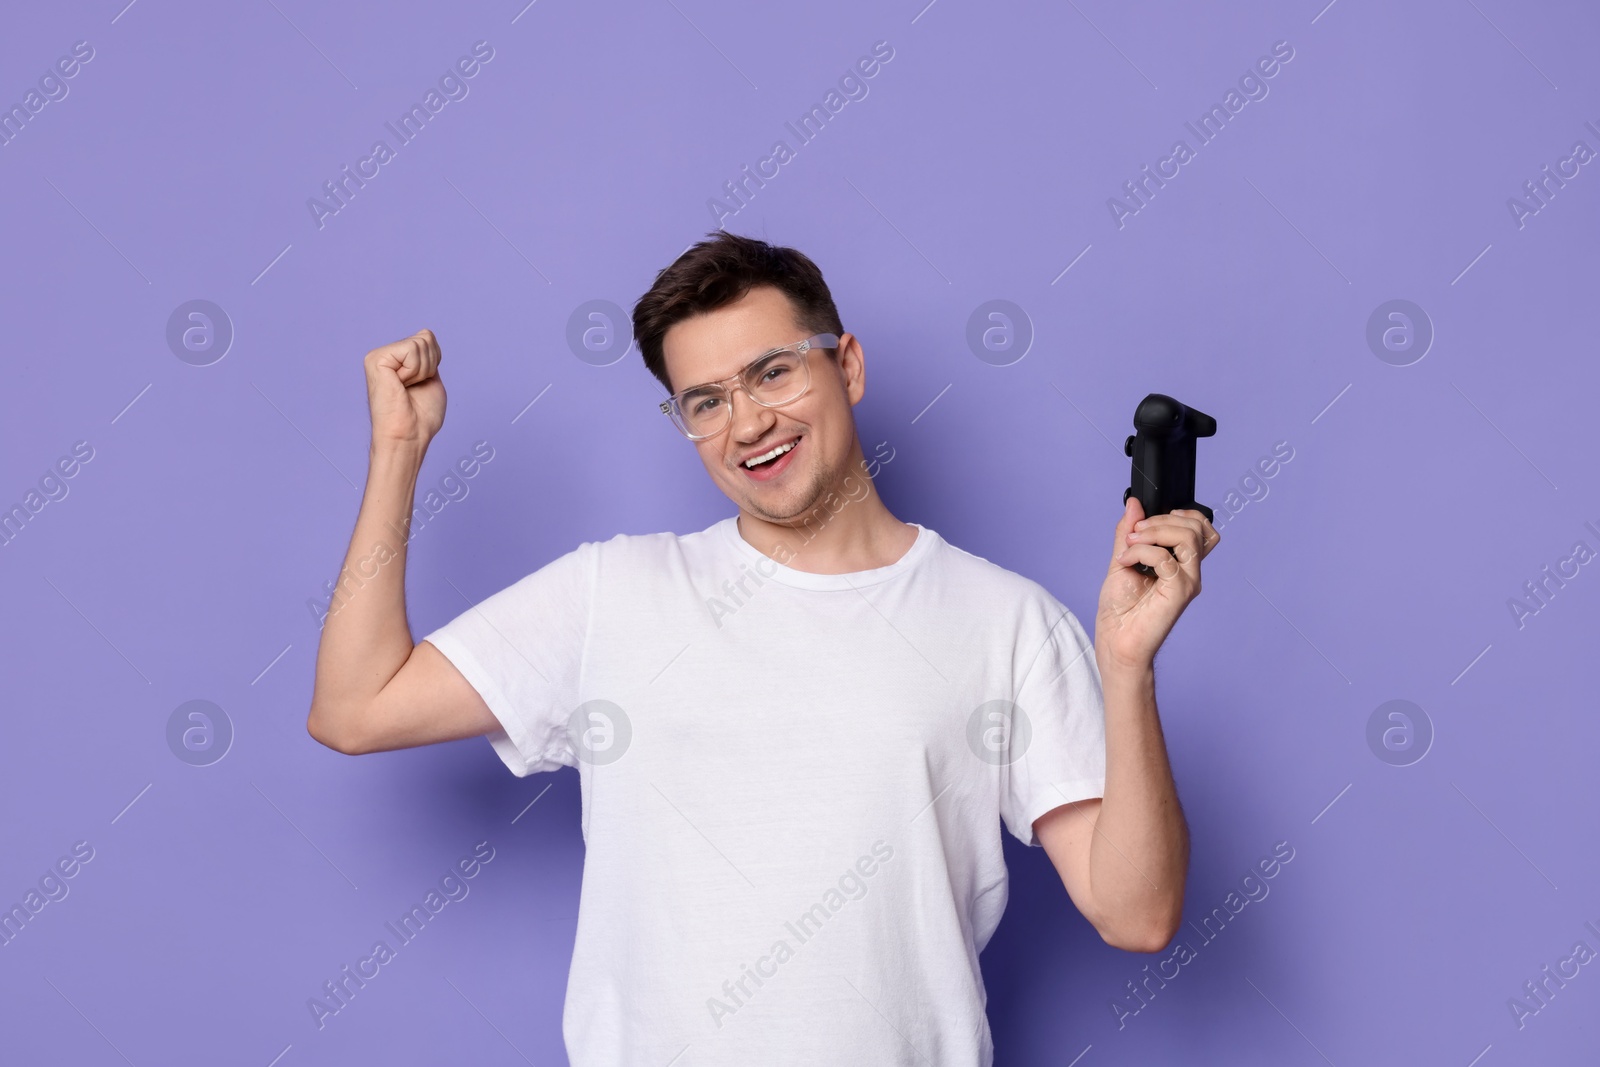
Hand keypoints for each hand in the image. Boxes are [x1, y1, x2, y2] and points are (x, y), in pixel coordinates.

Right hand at [364, 329, 445, 447]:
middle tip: (413, 388)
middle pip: (426, 337)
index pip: (427, 338)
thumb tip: (424, 332)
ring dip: (422, 371)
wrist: (409, 436)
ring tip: (407, 389)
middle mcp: (385, 355)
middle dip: (429, 366)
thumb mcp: (431, 378)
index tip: (420, 384)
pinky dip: (415, 371)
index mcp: (398, 360)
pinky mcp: (376, 360)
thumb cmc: (421, 417)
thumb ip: (428, 356)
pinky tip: (401, 386)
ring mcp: (379, 356)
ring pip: (420, 343)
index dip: (434, 362)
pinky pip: (411, 350)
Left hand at [1095, 496, 1219, 672]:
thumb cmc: (1120, 609)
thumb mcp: (1122, 559)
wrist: (1116, 641)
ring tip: (1130, 544)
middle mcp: (1189, 571)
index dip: (1179, 514)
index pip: (1201, 527)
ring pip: (1188, 537)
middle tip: (1134, 534)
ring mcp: (1187, 581)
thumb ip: (1129, 533)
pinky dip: (1141, 552)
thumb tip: (1134, 504)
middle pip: (1197, 527)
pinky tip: (1125, 562)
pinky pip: (1166, 559)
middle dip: (1161, 520)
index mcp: (1180, 562)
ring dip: (1153, 532)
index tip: (1146, 521)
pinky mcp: (1179, 592)